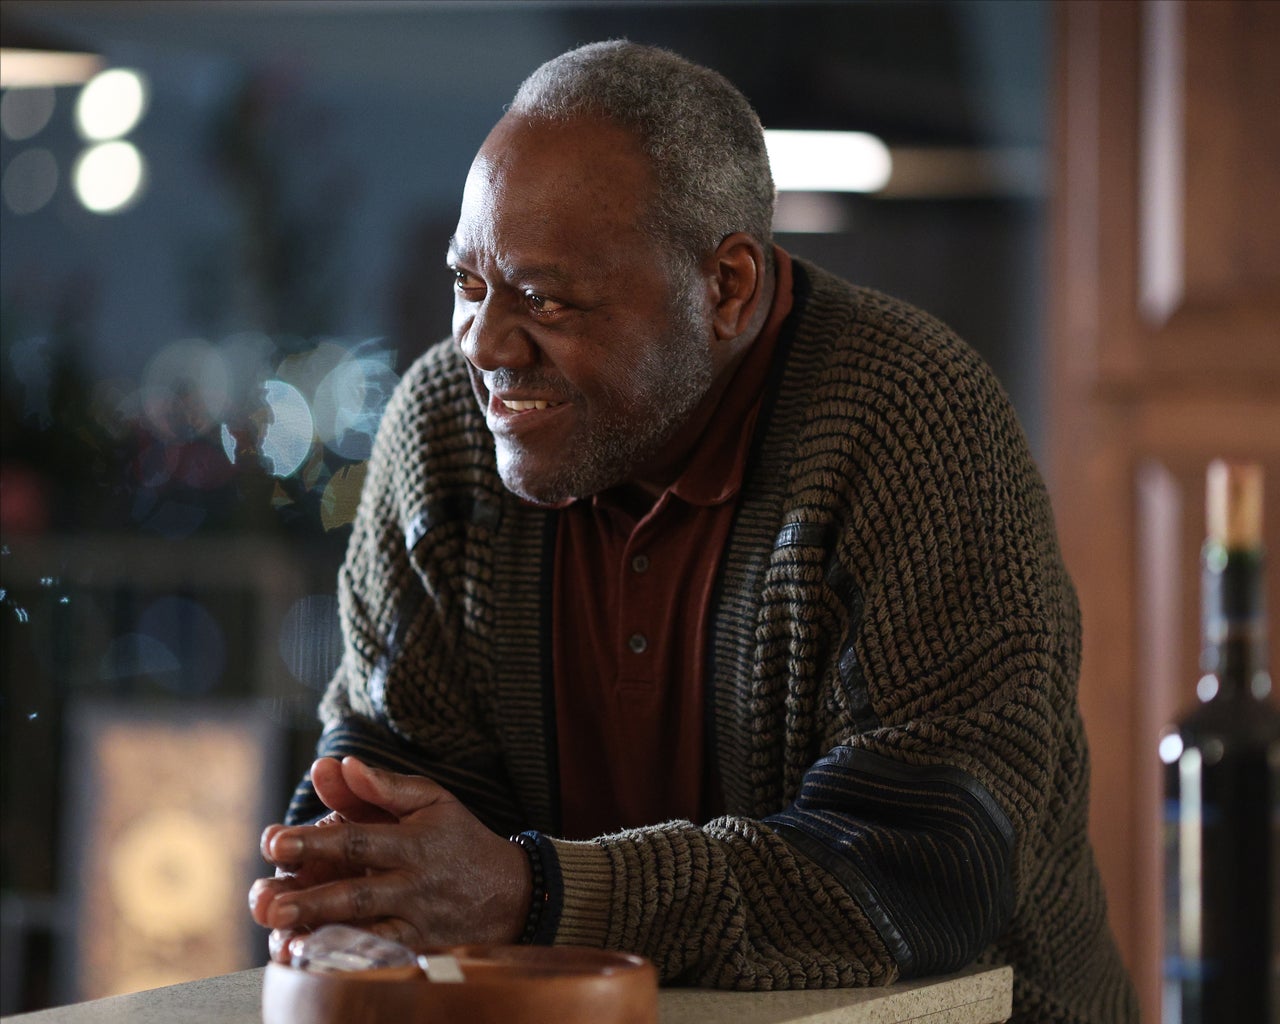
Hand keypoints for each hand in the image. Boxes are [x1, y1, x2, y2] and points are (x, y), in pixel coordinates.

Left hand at [248, 757, 531, 957]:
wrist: (514, 893)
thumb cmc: (460, 839)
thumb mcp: (432, 800)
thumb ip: (384, 785)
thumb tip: (340, 763)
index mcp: (413, 841)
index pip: (357, 840)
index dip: (315, 841)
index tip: (273, 842)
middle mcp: (414, 884)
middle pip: (357, 892)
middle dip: (311, 897)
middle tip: (267, 903)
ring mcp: (418, 921)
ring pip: (367, 932)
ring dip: (324, 938)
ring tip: (282, 943)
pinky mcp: (421, 950)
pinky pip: (383, 959)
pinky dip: (351, 963)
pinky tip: (317, 965)